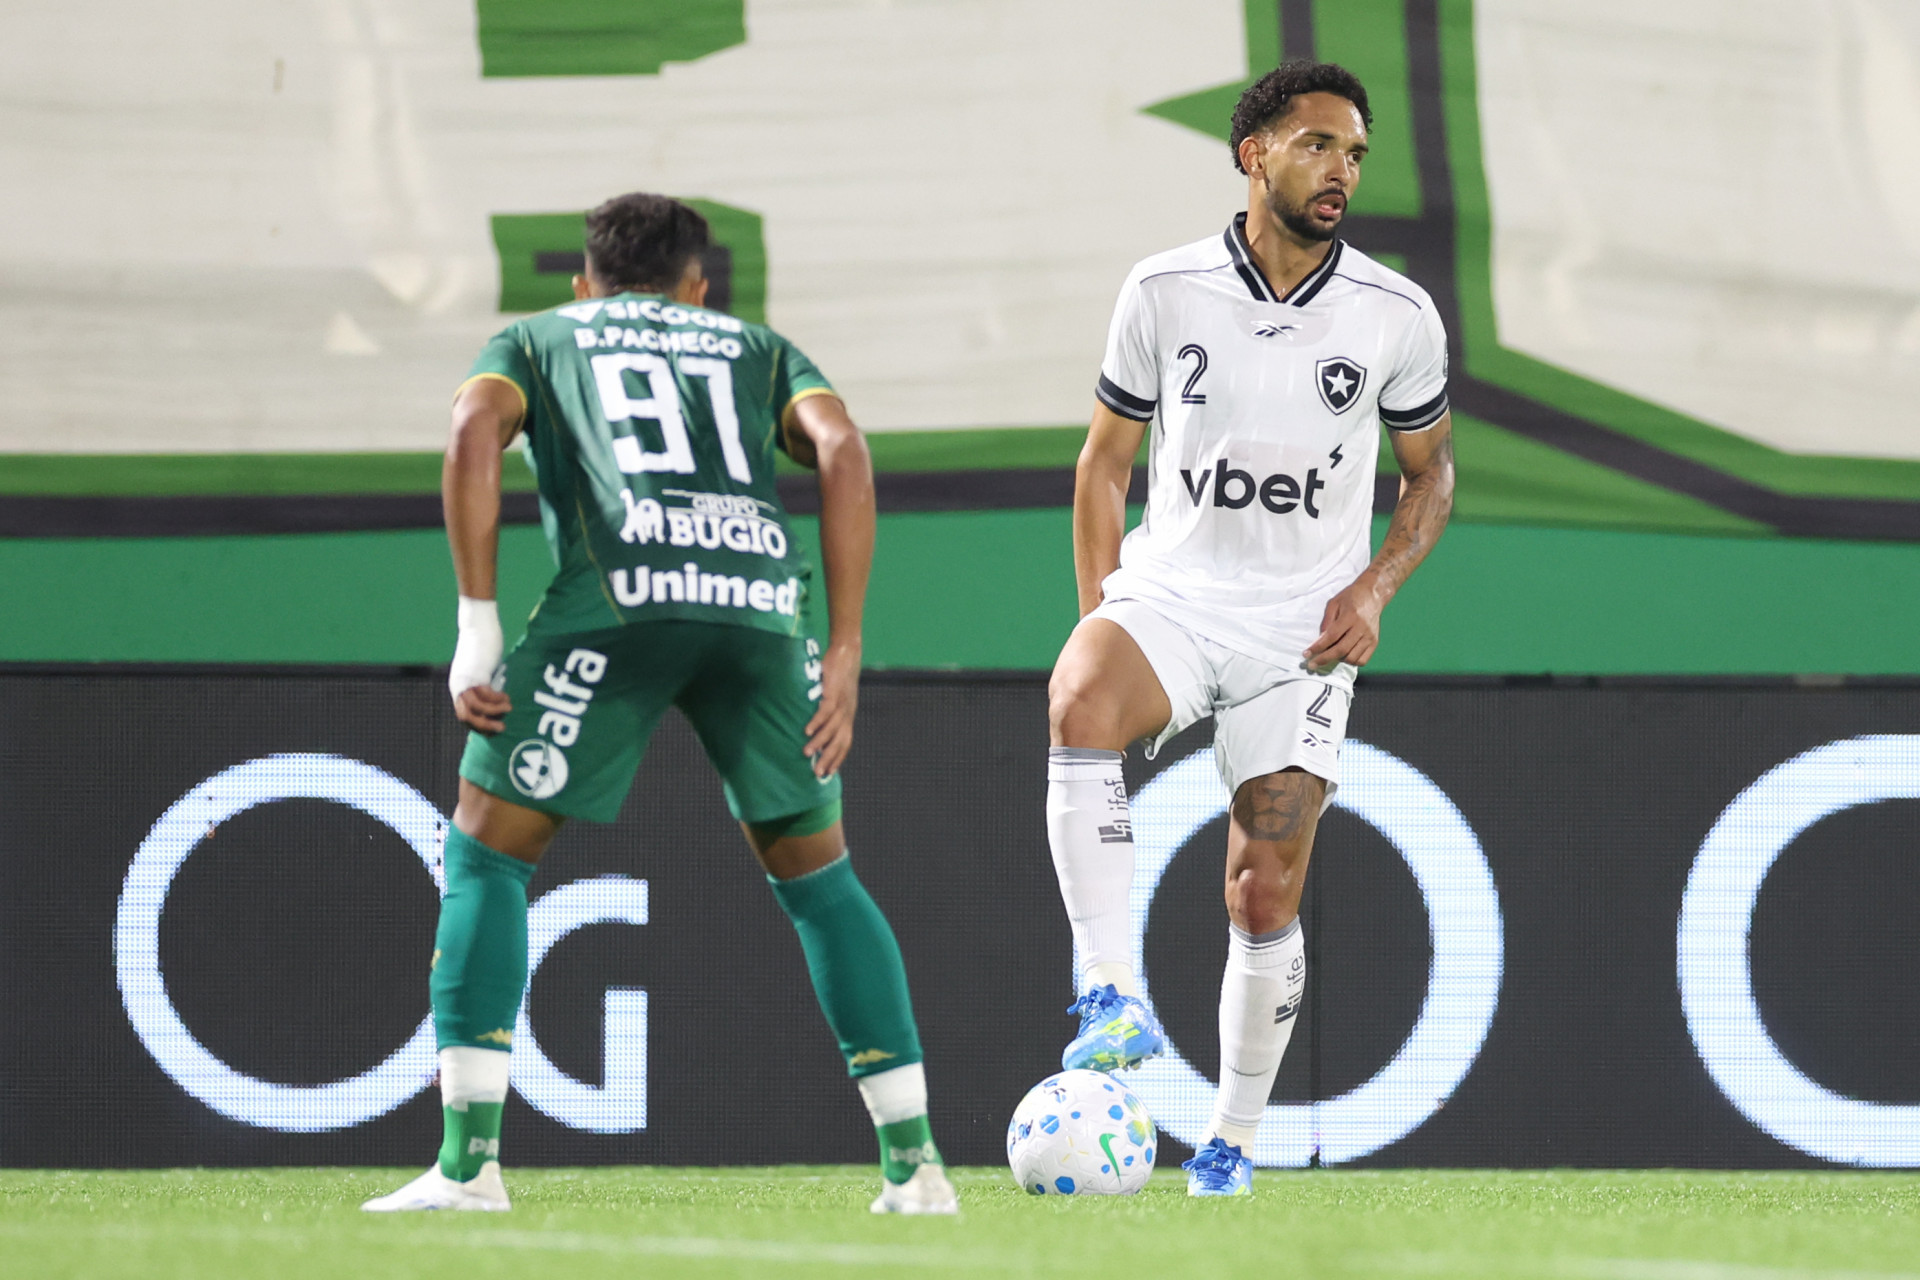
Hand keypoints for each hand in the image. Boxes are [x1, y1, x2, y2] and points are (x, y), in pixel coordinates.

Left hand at [449, 596, 507, 732]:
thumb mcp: (480, 668)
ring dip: (493, 713)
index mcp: (457, 687)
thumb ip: (483, 682)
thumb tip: (495, 697)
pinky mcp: (476, 675)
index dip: (478, 724)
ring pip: (476, 709)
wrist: (477, 626)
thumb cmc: (482, 645)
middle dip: (484, 726)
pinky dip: (497, 700)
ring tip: (508, 709)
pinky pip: (486, 696)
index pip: (463, 714)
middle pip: (466, 717)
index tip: (494, 725)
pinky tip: (507, 697)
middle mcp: (458, 687)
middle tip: (501, 728)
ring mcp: (465, 682)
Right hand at [803, 640, 860, 777]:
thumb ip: (828, 711)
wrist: (848, 653)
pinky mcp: (834, 692)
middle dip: (829, 758)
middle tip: (817, 773)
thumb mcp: (835, 697)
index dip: (838, 758)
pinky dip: (817, 721)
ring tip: (807, 753)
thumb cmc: (838, 676)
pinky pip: (826, 710)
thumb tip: (813, 724)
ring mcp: (842, 703)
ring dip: (820, 741)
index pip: (845, 743)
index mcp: (848, 716)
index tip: (828, 773)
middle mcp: (847, 713)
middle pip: (839, 741)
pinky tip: (807, 730)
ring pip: (832, 728)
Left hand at [1305, 577, 1384, 671]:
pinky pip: (1363, 660)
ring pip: (1352, 658)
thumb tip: (1319, 640)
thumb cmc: (1351, 597)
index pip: (1332, 636)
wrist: (1373, 595)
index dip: (1318, 647)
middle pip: (1341, 650)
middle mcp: (1361, 628)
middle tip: (1312, 664)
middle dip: (1324, 659)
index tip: (1306, 654)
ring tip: (1330, 655)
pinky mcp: (1375, 642)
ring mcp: (1370, 636)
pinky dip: (1351, 661)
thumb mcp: (1334, 604)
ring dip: (1338, 660)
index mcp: (1350, 616)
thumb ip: (1326, 622)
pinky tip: (1344, 656)